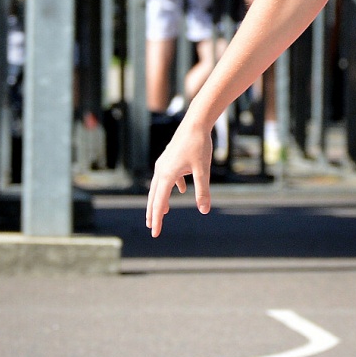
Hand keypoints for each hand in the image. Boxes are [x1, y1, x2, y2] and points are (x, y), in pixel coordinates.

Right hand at [145, 114, 212, 236]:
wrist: (196, 123)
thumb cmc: (199, 145)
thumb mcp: (203, 170)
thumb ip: (203, 191)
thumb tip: (204, 210)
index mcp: (166, 175)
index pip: (159, 203)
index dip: (157, 219)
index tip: (154, 233)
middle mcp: (161, 170)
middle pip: (154, 196)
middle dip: (153, 212)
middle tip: (151, 227)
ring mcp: (164, 163)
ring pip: (159, 186)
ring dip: (159, 200)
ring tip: (162, 213)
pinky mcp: (170, 158)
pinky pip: (168, 176)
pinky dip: (172, 186)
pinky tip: (181, 190)